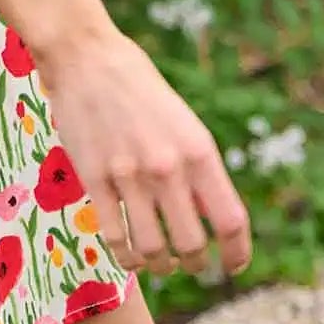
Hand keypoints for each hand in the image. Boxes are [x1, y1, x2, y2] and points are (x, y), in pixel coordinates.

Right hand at [37, 28, 252, 279]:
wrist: (87, 57)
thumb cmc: (140, 89)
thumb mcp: (184, 123)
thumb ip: (198, 170)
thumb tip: (212, 218)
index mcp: (198, 150)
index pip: (231, 221)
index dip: (237, 253)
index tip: (232, 266)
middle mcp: (167, 166)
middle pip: (191, 245)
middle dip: (194, 264)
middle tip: (190, 264)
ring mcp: (128, 174)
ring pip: (152, 250)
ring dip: (160, 267)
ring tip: (160, 264)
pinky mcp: (93, 178)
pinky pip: (115, 237)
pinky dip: (126, 257)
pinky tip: (130, 256)